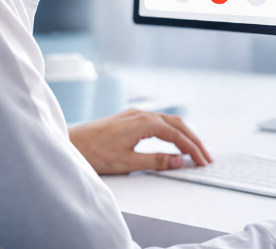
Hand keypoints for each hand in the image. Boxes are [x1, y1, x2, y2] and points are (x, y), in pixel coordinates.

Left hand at [68, 108, 211, 174]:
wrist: (69, 144)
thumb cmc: (94, 153)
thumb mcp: (127, 162)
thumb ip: (156, 161)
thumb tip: (179, 160)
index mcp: (145, 122)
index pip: (177, 135)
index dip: (192, 149)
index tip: (203, 161)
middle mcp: (143, 114)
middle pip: (178, 124)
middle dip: (194, 140)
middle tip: (206, 156)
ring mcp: (135, 115)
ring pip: (168, 121)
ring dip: (184, 134)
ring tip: (194, 149)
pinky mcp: (129, 119)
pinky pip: (158, 122)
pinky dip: (171, 131)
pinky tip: (173, 139)